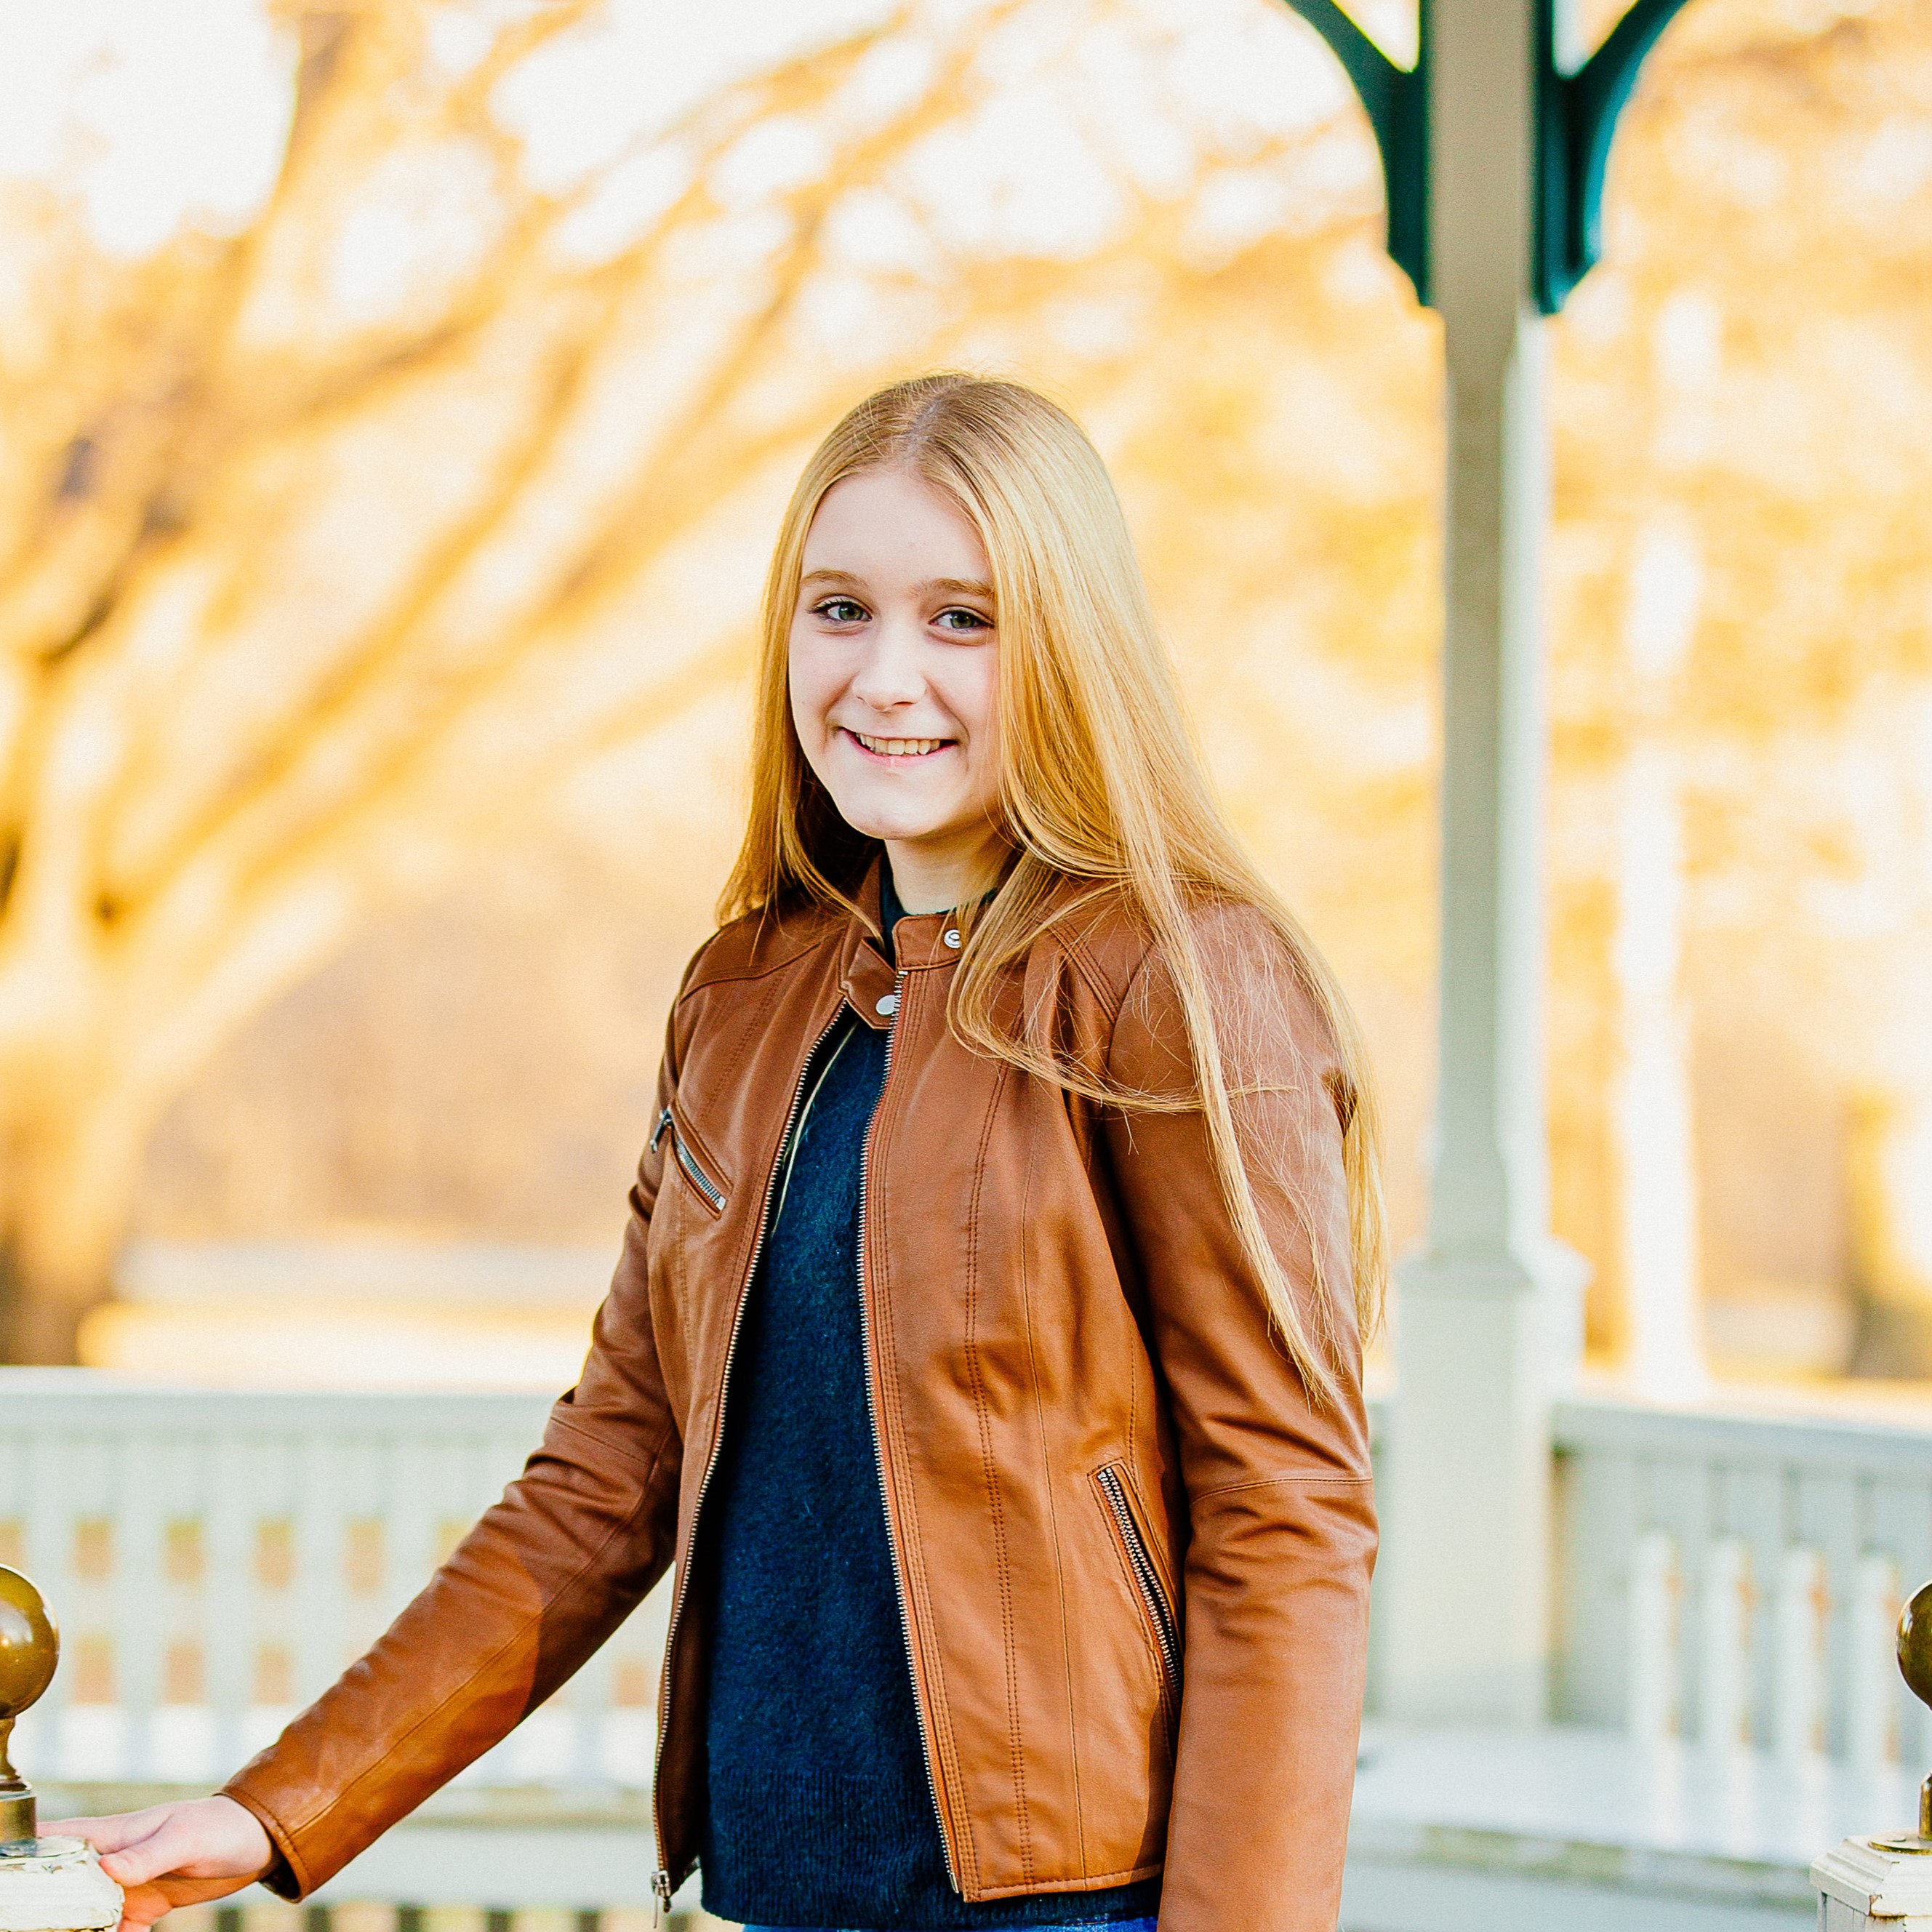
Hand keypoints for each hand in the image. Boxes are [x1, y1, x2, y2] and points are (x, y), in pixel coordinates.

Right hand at [50, 1796, 275, 1931]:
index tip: (15, 1877)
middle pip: (63, 1884)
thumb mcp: (186, 1837)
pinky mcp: (143, 1907)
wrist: (256, 1841)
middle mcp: (112, 1860)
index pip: (58, 1838)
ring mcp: (126, 1885)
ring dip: (80, 1927)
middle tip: (44, 1922)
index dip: (29, 1852)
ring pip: (85, 1912)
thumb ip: (147, 1854)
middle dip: (50, 1906)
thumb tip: (107, 1869)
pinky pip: (115, 1931)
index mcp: (115, 1834)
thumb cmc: (221, 1825)